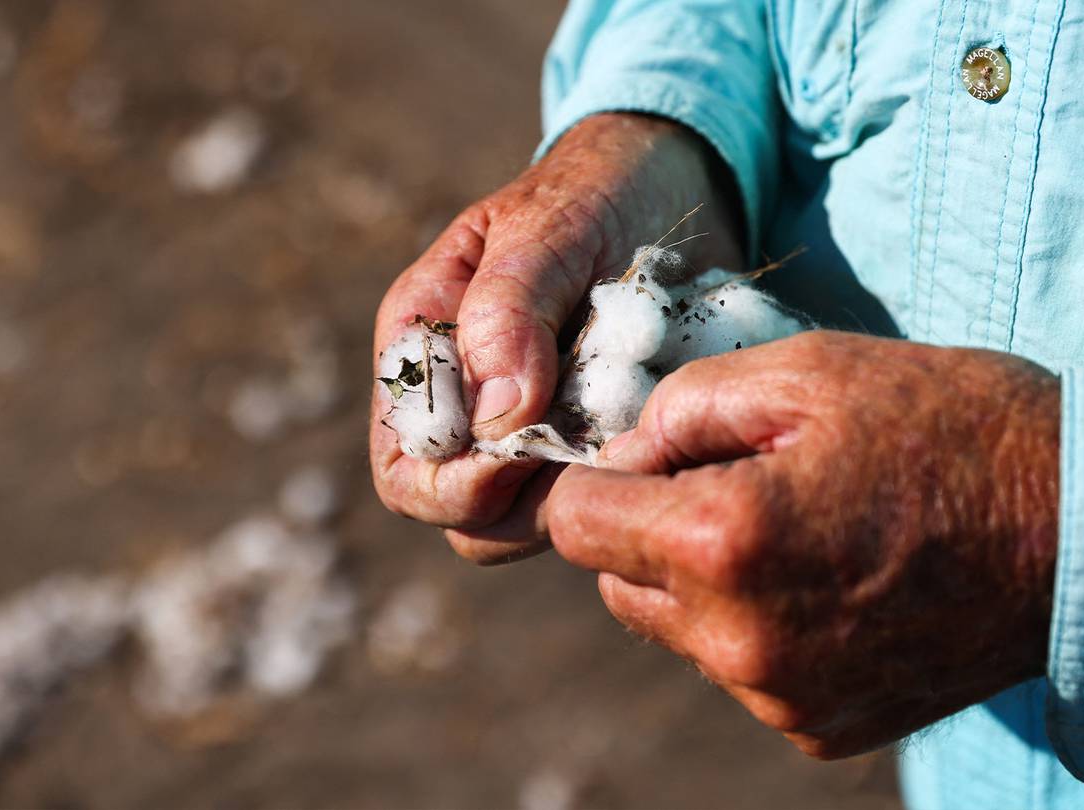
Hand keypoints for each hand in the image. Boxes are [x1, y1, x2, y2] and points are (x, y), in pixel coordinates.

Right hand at [370, 113, 742, 563]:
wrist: (676, 182)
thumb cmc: (596, 189)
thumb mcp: (547, 230)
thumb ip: (508, 313)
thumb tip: (493, 420)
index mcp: (424, 346)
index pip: (407, 466)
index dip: (455, 488)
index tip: (525, 461)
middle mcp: (467, 400)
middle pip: (463, 514)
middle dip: (523, 506)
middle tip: (595, 460)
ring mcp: (531, 428)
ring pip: (527, 519)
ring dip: (578, 497)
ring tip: (631, 441)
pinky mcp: (590, 438)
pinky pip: (591, 494)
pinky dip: (621, 482)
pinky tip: (657, 438)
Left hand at [546, 331, 1059, 757]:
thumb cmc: (950, 428)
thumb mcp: (807, 371)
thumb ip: (681, 407)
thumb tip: (622, 455)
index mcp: (724, 543)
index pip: (575, 522)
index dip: (601, 476)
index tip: (654, 454)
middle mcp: (740, 642)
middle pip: (617, 585)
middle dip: (649, 529)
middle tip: (738, 478)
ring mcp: (782, 697)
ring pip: (679, 631)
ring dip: (705, 581)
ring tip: (801, 526)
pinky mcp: (822, 729)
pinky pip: (745, 672)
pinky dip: (763, 627)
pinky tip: (835, 578)